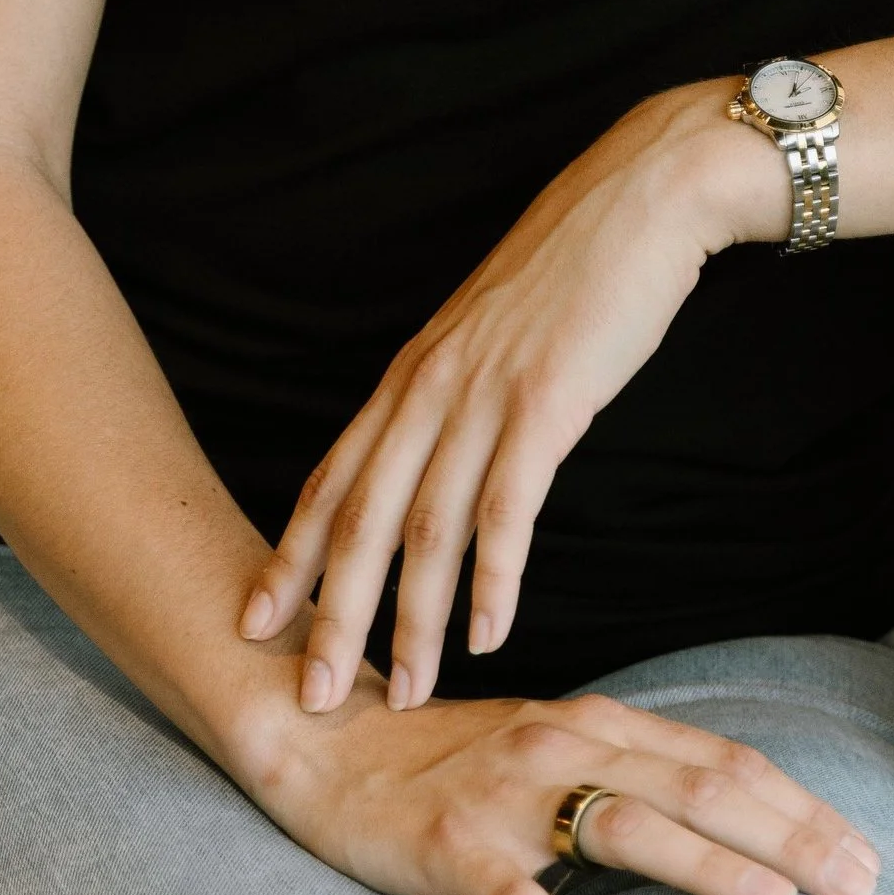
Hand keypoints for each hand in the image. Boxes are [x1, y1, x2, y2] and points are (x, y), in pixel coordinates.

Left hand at [240, 81, 785, 708]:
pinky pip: (507, 507)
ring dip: (413, 621)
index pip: (331, 477)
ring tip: (406, 695)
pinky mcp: (545, 402)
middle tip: (309, 698)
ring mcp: (484, 393)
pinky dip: (494, 579)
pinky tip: (488, 635)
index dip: (289, 556)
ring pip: (426, 528)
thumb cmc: (575, 264)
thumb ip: (457, 388)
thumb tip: (441, 448)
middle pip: (361, 518)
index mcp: (413, 369)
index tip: (252, 622)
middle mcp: (431, 385)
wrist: (641, 196)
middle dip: (330, 615)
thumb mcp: (491, 328)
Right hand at [253, 677, 881, 894]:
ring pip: (630, 826)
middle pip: (701, 788)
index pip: (723, 762)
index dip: (799, 806)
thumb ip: (628, 774)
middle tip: (862, 880)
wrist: (325, 742)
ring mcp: (513, 797)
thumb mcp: (551, 751)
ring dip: (711, 867)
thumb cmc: (450, 759)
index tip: (864, 848)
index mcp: (599, 724)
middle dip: (790, 836)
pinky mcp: (459, 850)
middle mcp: (567, 744)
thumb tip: (724, 818)